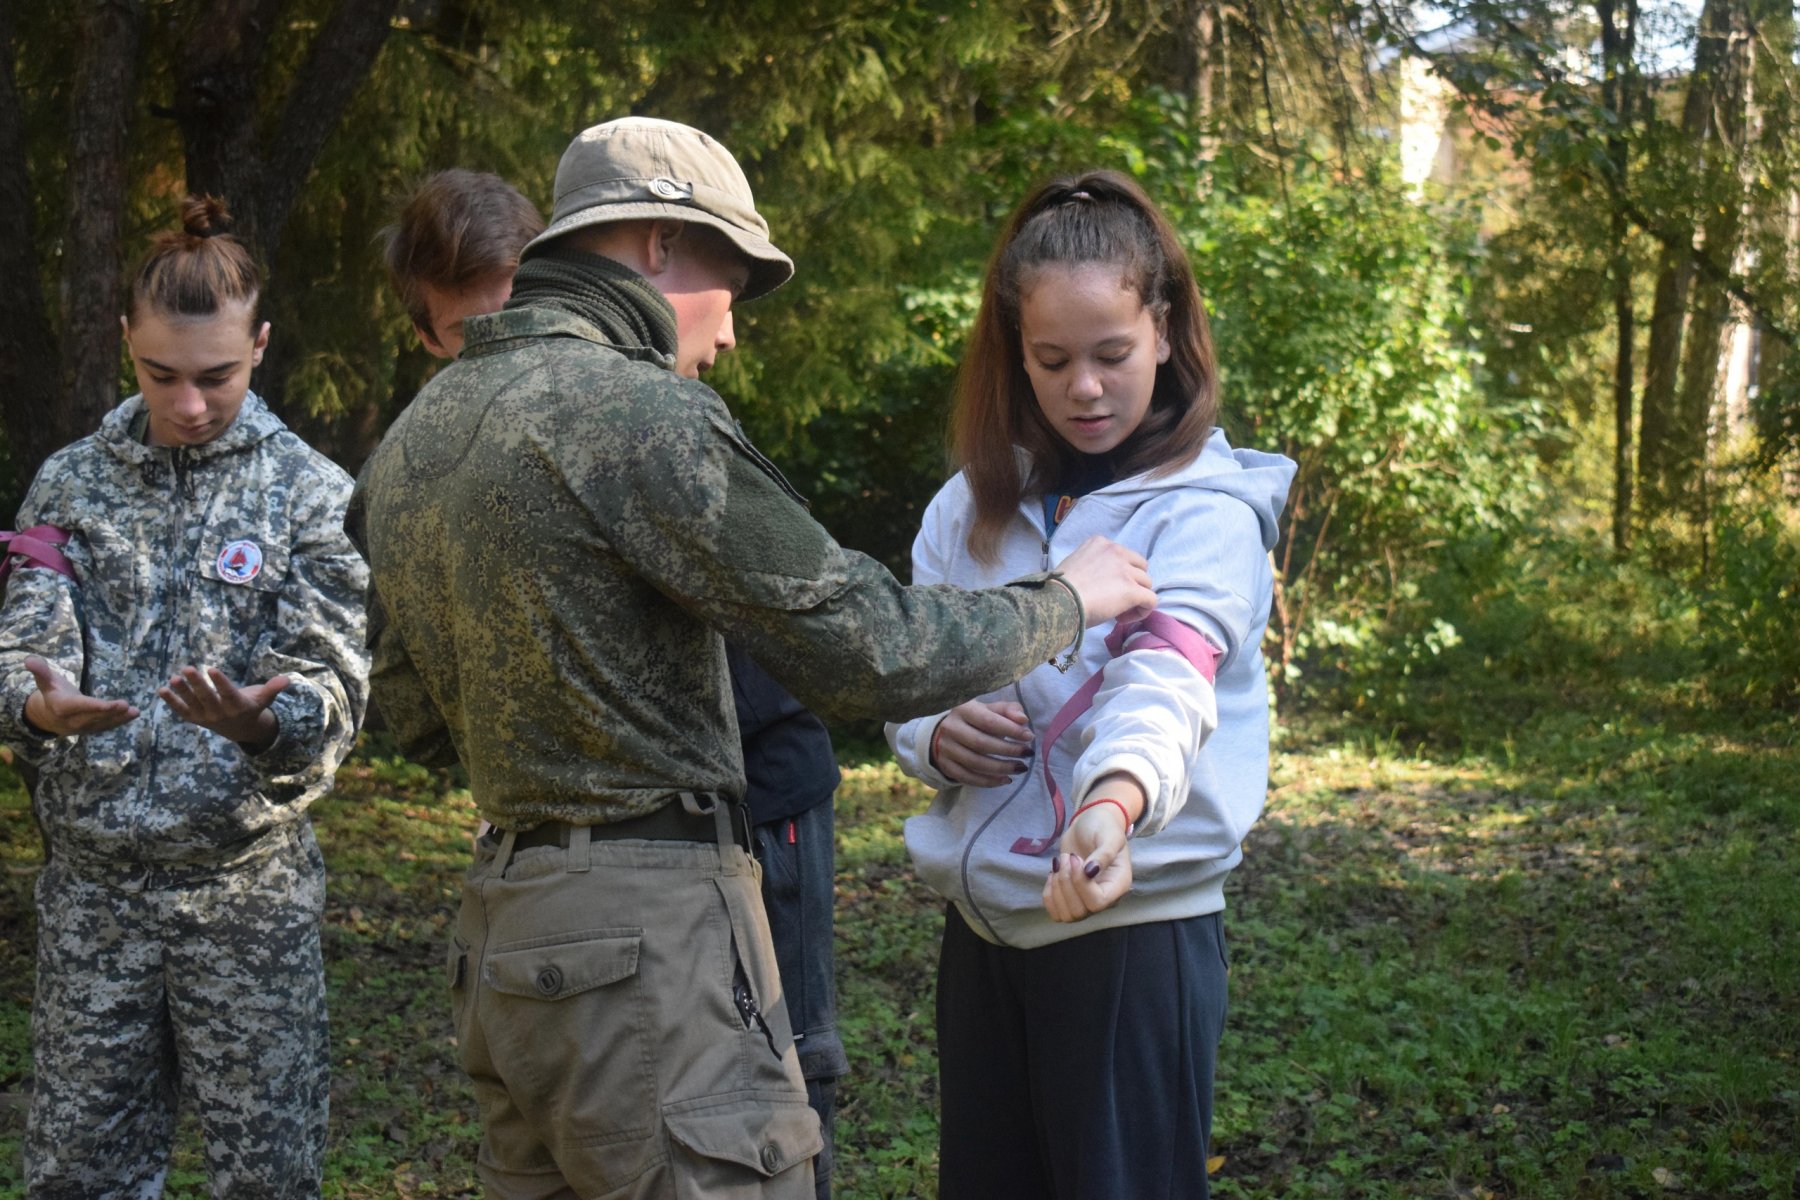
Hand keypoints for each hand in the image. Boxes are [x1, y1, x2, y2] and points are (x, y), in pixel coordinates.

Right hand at [21, 655, 138, 735]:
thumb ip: (40, 670)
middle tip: (127, 705)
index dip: (95, 706)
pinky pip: (106, 727)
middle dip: (110, 712)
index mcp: (61, 707)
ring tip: (135, 712)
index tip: (110, 704)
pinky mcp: (91, 730)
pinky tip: (134, 715)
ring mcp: (82, 728)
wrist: (48, 716)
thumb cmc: (52, 692)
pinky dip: (120, 722)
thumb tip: (29, 659)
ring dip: (119, 718)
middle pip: (93, 716)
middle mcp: (71, 721)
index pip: (80, 707)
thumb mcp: (46, 680)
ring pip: (102, 723)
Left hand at [159, 666, 287, 751]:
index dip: (220, 682)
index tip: (212, 669)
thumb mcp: (263, 698)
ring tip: (174, 678)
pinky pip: (182, 711)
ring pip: (192, 703)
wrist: (240, 730)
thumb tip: (287, 679)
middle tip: (187, 668)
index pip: (228, 693)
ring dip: (182, 691)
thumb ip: (272, 688)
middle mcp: (220, 714)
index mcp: (238, 707)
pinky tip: (162, 690)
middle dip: (196, 683)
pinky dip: (172, 702)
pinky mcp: (195, 719)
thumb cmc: (251, 706)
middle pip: (207, 697)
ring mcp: (206, 718)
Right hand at [932, 700, 1032, 787]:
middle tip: (1028, 754)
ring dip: (1001, 768)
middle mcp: (951, 728)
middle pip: (981, 744)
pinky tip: (1005, 779)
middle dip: (1008, 750)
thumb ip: (1009, 711)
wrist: (948, 731)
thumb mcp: (992, 709)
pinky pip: (968, 778)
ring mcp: (945, 748)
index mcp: (963, 710)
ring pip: (975, 763)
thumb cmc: (977, 719)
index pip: (988, 721)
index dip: (1010, 730)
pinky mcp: (945, 765)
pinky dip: (989, 781)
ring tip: (1020, 768)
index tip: (1029, 737)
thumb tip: (1023, 720)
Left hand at [1043, 776, 1141, 921]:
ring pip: (1066, 915)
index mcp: (1118, 885)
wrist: (1090, 825)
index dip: (1080, 884)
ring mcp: (1087, 901)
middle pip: (1079, 912)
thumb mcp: (1109, 835)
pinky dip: (1049, 895)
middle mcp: (1105, 899)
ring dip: (1056, 888)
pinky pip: (1056, 913)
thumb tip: (1091, 872)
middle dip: (1065, 883)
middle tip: (1067, 858)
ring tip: (1060, 865)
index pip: (1097, 902)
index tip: (1075, 859)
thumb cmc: (1103, 827)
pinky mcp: (1071, 899)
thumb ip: (1104, 853)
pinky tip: (1052, 874)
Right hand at [1054, 536, 1156, 625]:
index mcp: (1099, 542)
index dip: (1118, 574)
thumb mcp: (1075, 564)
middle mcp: (1115, 551)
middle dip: (1132, 582)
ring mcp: (1126, 570)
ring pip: (1146, 583)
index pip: (1122, 555)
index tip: (1103, 588)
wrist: (1058, 601)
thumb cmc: (1059, 588)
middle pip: (1140, 567)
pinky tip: (1123, 618)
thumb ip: (1093, 565)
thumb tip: (1101, 583)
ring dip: (1136, 597)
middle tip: (1115, 599)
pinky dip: (1142, 611)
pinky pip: (1151, 600)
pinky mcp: (1132, 590)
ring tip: (1118, 611)